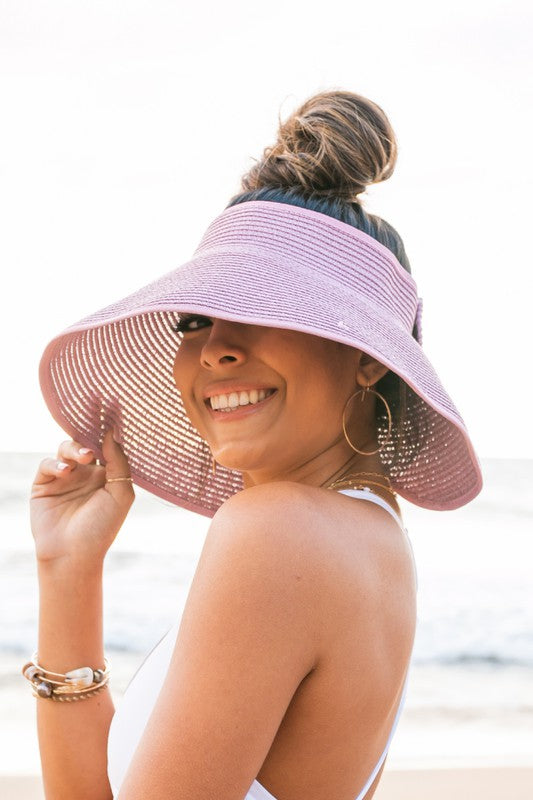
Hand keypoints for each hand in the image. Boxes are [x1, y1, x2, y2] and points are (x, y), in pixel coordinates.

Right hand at [30, 429, 134, 566]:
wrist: (73, 554)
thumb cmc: (102, 527)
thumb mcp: (121, 494)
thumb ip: (119, 463)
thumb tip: (112, 433)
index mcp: (107, 475)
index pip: (108, 446)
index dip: (110, 429)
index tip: (113, 409)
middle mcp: (86, 473)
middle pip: (86, 441)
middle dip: (90, 429)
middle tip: (96, 421)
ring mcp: (64, 478)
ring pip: (66, 448)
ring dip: (75, 448)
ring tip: (85, 456)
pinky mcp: (44, 485)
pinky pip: (48, 464)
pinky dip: (56, 464)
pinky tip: (66, 472)